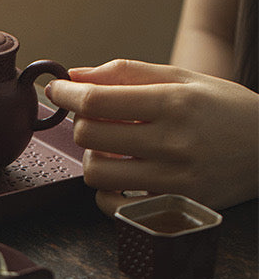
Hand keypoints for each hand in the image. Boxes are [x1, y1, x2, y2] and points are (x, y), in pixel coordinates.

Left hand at [44, 59, 258, 214]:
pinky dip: (106, 189)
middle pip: (89, 135)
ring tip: (113, 147)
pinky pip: (114, 205)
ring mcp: (176, 178)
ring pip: (96, 171)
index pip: (97, 100)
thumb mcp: (182, 78)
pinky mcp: (176, 205)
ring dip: (93, 156)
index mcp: (173, 103)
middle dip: (81, 123)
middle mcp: (174, 142)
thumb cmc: (222, 107)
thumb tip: (75, 75)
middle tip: (95, 118)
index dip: (66, 94)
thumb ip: (126, 72)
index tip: (55, 90)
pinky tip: (122, 173)